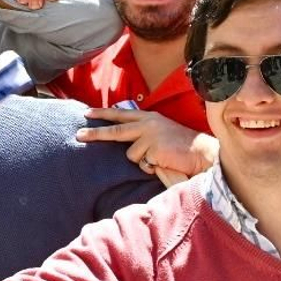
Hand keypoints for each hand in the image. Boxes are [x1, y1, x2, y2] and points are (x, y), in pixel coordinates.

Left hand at [75, 109, 217, 181]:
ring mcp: (150, 136)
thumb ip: (142, 131)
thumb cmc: (181, 145)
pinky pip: (142, 164)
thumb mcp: (160, 131)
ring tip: (159, 157)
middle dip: (95, 134)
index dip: (103, 114)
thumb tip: (122, 138)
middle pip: (114, 131)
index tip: (86, 113)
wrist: (202, 152)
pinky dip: (150, 168)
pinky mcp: (153, 149)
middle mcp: (147, 124)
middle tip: (77, 136)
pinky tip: (163, 162)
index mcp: (149, 118)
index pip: (121, 114)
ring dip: (142, 161)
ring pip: (130, 155)